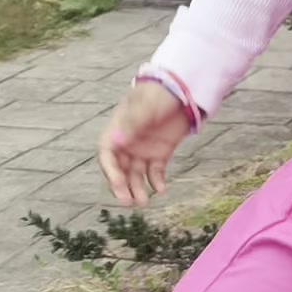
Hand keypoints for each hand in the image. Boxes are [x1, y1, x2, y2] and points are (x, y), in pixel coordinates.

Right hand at [98, 83, 191, 207]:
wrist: (183, 88)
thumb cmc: (159, 92)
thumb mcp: (146, 105)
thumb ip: (134, 123)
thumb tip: (118, 142)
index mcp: (118, 129)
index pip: (107, 154)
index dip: (110, 171)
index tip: (118, 184)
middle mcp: (128, 142)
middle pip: (120, 169)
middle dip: (122, 186)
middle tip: (129, 202)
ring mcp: (143, 149)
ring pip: (136, 174)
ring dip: (138, 189)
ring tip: (144, 202)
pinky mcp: (160, 152)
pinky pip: (155, 171)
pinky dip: (156, 181)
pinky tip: (161, 190)